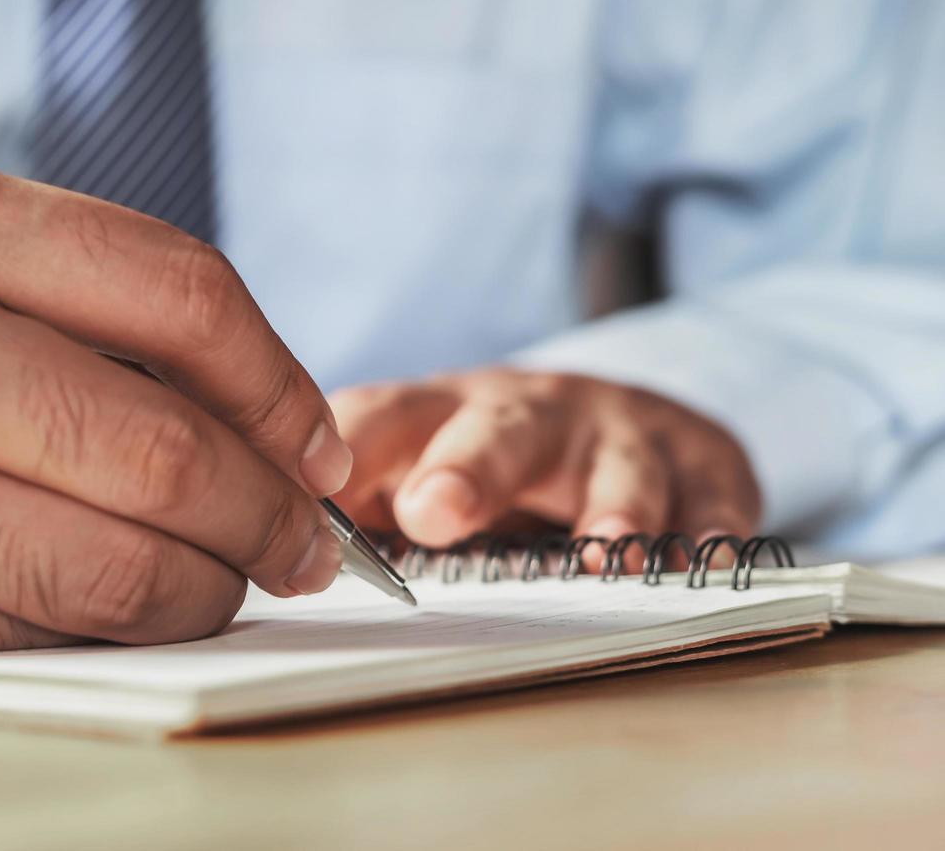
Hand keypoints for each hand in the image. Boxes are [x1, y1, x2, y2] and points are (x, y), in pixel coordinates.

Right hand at [0, 154, 351, 652]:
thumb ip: (77, 300)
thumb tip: (255, 414)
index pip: (175, 294)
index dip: (280, 383)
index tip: (318, 443)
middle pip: (158, 446)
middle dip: (268, 511)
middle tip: (304, 537)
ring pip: (107, 567)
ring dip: (205, 590)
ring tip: (229, 581)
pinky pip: (24, 630)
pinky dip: (104, 629)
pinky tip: (122, 606)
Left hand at [329, 369, 760, 570]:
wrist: (615, 415)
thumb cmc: (486, 456)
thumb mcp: (415, 465)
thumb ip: (357, 509)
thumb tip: (269, 563)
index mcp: (436, 415)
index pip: (379, 418)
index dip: (348, 452)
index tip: (317, 502)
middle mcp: (523, 413)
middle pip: (494, 430)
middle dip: (467, 467)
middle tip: (436, 511)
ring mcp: (613, 434)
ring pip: (612, 462)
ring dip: (608, 504)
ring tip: (603, 549)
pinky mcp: (695, 462)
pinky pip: (708, 493)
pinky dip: (708, 524)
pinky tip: (703, 552)